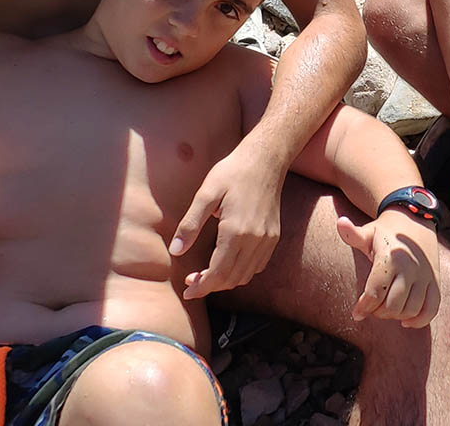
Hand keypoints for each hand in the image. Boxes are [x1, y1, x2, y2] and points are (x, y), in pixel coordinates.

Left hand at [174, 142, 282, 299]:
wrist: (265, 159)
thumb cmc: (233, 172)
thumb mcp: (206, 193)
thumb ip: (190, 224)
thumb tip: (175, 251)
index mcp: (236, 231)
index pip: (218, 273)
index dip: (202, 286)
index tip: (187, 290)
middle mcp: (255, 239)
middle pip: (232, 278)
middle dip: (210, 286)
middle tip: (192, 281)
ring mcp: (267, 239)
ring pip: (245, 276)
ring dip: (226, 281)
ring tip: (208, 274)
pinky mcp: (273, 236)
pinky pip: (258, 266)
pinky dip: (242, 272)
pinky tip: (229, 263)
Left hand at [338, 212, 440, 327]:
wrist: (415, 221)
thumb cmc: (386, 232)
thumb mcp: (369, 232)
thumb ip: (352, 234)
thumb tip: (340, 223)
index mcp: (391, 257)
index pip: (376, 292)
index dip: (364, 307)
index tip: (357, 314)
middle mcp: (410, 268)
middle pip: (393, 305)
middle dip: (379, 312)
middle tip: (372, 308)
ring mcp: (425, 276)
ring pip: (411, 310)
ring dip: (396, 316)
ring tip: (386, 309)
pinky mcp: (435, 282)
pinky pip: (431, 309)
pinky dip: (419, 320)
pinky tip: (406, 321)